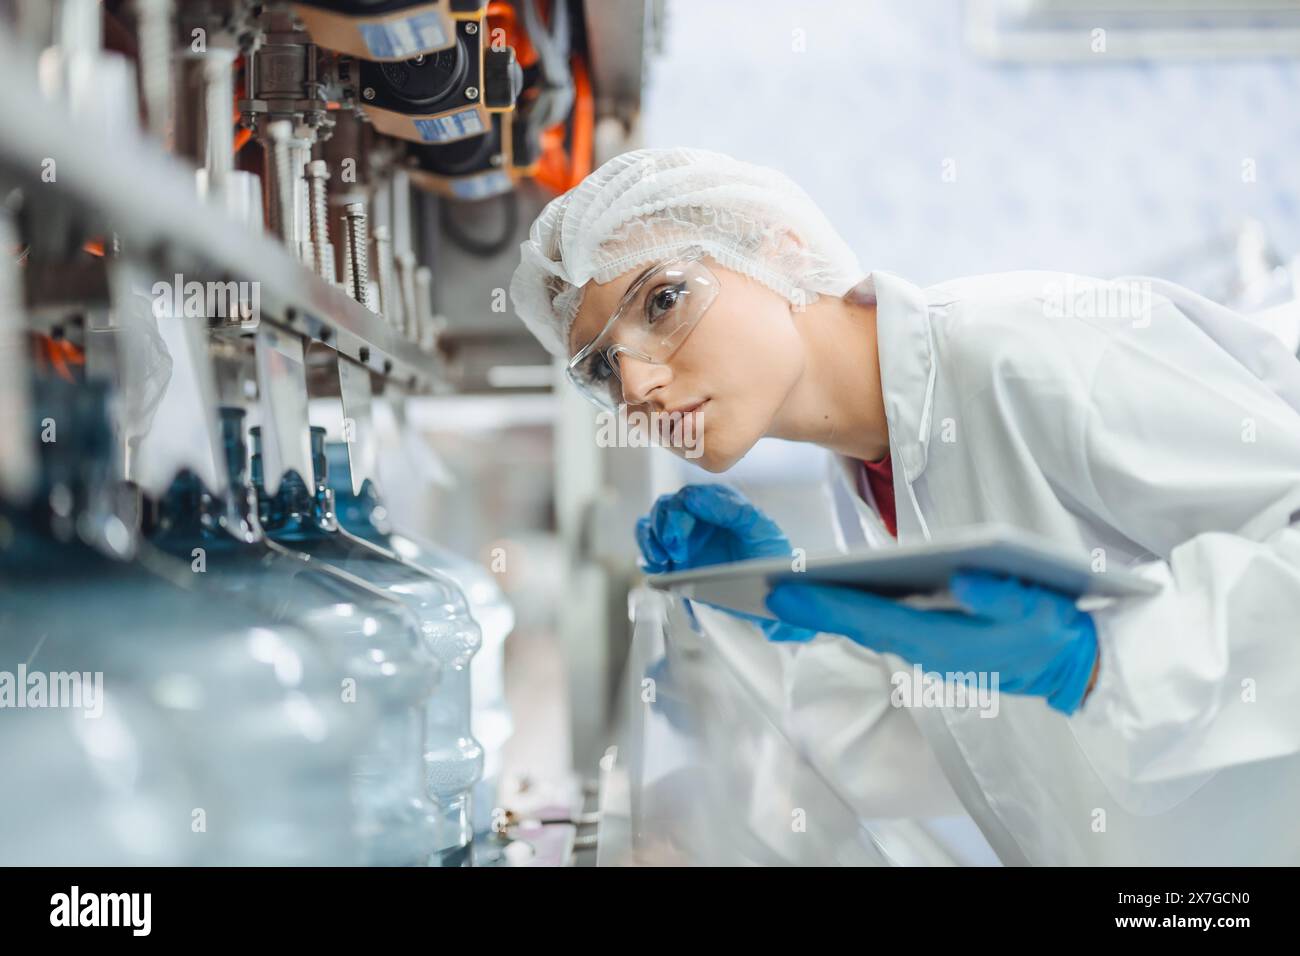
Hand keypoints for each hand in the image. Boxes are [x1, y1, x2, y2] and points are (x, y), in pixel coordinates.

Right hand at [636, 484, 791, 572]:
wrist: (772, 591)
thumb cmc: (768, 555)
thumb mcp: (760, 528)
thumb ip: (732, 509)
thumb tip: (694, 497)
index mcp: (717, 502)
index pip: (687, 497)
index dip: (678, 513)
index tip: (680, 534)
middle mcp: (696, 516)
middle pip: (664, 509)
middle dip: (664, 529)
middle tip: (675, 550)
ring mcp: (683, 538)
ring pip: (650, 527)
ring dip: (650, 541)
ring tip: (662, 561)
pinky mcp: (674, 560)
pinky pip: (650, 553)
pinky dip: (648, 558)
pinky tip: (659, 569)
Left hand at [764, 571, 1098, 714]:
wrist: (1070, 668)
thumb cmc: (1052, 634)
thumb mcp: (1042, 612)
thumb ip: (1006, 597)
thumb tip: (967, 580)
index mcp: (943, 641)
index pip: (869, 619)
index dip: (823, 604)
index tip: (782, 589)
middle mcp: (925, 648)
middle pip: (856, 623)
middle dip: (810, 606)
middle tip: (763, 588)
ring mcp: (925, 647)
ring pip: (863, 625)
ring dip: (824, 609)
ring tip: (784, 588)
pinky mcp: (930, 639)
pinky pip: (878, 624)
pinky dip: (848, 611)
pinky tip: (828, 595)